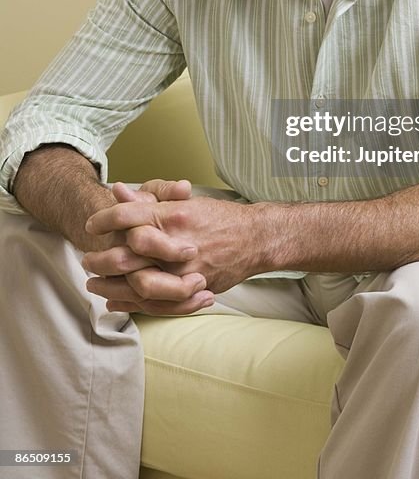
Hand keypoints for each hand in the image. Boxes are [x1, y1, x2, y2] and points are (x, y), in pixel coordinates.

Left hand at [85, 186, 268, 307]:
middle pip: (126, 254)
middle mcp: (176, 242)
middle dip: (100, 259)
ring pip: (137, 283)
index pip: (128, 216)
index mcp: (173, 214)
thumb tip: (118, 191)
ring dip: (110, 286)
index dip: (104, 219)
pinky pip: (156, 303)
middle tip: (87, 260)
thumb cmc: (219, 217)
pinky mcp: (192, 289)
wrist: (255, 238)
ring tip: (95, 284)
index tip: (91, 224)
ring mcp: (185, 269)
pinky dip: (132, 304)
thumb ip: (150, 198)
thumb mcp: (184, 202)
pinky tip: (116, 303)